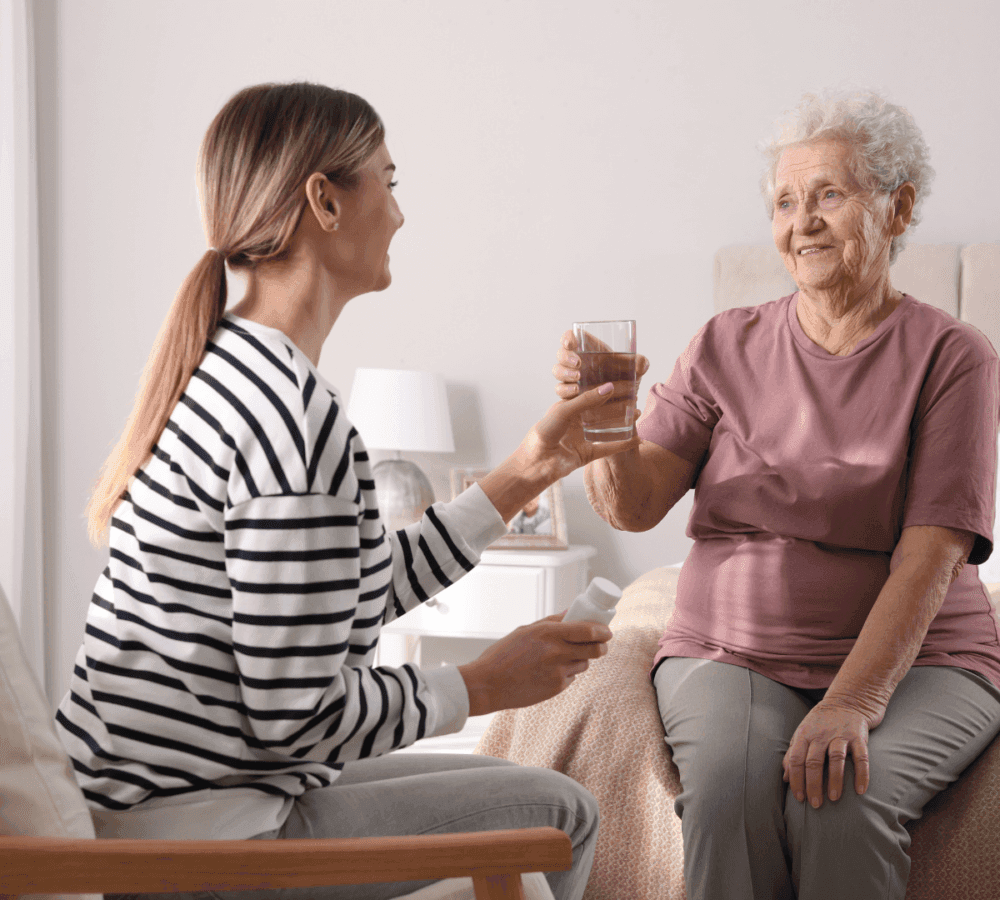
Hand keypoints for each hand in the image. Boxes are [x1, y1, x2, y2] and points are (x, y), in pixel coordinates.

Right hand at [458, 614, 611, 715]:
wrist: (488, 685)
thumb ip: (551, 622)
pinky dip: (566, 672)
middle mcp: (556, 653)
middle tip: (601, 643)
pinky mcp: (556, 689)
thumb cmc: (503, 655)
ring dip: (582, 658)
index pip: (587, 630)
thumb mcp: (525, 631)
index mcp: (548, 634)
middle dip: (602, 646)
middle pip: (595, 650)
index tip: (606, 630)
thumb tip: (571, 613)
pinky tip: (549, 671)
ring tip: (564, 656)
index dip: (602, 630)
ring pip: (584, 664)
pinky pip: (571, 677)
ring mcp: (558, 673)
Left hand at [516, 382, 641, 478]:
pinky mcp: (588, 454)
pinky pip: (609, 447)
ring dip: (623, 421)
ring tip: (637, 414)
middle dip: (618, 404)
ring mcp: (583, 437)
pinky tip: (636, 439)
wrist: (535, 463)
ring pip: (607, 427)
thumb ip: (586, 400)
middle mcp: (577, 421)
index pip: (591, 394)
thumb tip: (609, 388)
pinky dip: (622, 444)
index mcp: (568, 407)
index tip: (621, 381)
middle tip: (635, 397)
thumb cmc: (544, 433)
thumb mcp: (564, 410)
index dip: (606, 388)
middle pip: (602, 410)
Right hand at [552, 329, 649, 400]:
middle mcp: (575, 361)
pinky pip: (560, 390)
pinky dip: (566, 389)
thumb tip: (642, 364)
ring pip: (558, 371)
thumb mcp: (632, 368)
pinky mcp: (569, 393)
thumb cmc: (623, 377)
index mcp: (587, 349)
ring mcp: (570, 377)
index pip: (570, 338)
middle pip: (561, 354)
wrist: (620, 401)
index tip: (571, 342)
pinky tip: (575, 391)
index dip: (567, 337)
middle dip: (566, 357)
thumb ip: (639, 363)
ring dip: (564, 373)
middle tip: (578, 363)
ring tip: (577, 378)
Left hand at [783, 699, 871, 807]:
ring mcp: (840, 735)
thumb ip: (793, 755)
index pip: (796, 759)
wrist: (847, 701)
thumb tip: (785, 778)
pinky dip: (861, 774)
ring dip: (835, 780)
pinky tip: (860, 790)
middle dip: (813, 784)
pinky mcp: (859, 737)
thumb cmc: (820, 723)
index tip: (799, 798)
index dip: (797, 779)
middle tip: (815, 804)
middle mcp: (821, 734)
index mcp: (804, 735)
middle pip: (814, 761)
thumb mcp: (803, 734)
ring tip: (834, 798)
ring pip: (835, 759)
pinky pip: (861, 757)